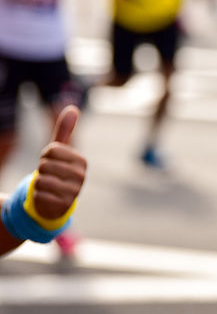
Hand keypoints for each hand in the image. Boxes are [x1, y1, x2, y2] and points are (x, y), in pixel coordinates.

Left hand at [32, 106, 85, 220]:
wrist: (57, 201)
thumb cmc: (57, 172)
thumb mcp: (60, 152)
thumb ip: (64, 131)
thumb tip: (72, 108)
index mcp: (81, 161)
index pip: (51, 150)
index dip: (44, 156)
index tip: (51, 163)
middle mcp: (81, 175)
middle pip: (44, 165)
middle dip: (41, 171)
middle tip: (49, 177)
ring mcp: (74, 191)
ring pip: (41, 180)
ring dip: (38, 184)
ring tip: (48, 187)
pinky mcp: (63, 205)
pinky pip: (39, 195)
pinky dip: (38, 196)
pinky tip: (47, 198)